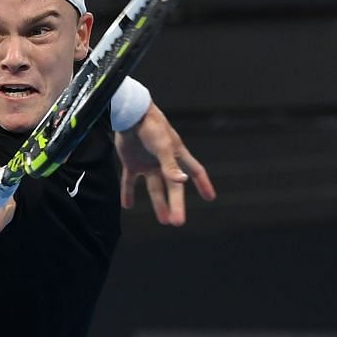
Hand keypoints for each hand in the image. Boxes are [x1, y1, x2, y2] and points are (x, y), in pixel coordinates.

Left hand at [117, 105, 215, 225]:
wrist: (129, 114)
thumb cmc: (151, 127)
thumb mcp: (163, 147)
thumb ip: (170, 166)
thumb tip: (181, 182)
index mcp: (176, 154)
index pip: (195, 171)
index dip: (203, 184)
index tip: (210, 197)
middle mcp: (164, 161)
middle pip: (174, 187)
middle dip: (177, 204)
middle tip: (177, 222)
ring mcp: (148, 163)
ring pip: (155, 188)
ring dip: (158, 203)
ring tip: (162, 220)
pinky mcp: (132, 163)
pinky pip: (130, 181)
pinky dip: (128, 193)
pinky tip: (127, 206)